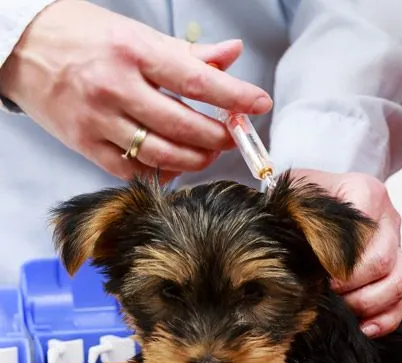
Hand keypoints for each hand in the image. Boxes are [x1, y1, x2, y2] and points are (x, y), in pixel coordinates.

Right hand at [0, 0, 271, 181]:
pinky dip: (160, 172)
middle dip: (218, 136)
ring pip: (162, 154)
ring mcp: (97, 120)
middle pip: (183, 126)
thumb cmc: (81, 35)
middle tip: (232, 135)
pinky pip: (132, 169)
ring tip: (208, 151)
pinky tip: (173, 165)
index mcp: (132, 51)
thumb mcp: (135, 33)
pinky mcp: (84, 144)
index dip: (234, 96)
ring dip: (195, 158)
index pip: (196, 80)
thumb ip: (186, 52)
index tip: (259, 102)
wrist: (19, 46)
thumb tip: (232, 54)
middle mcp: (114, 88)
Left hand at [291, 170, 401, 336]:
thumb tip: (303, 253)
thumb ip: (300, 211)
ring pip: (400, 282)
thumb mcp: (295, 192)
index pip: (364, 228)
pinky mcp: (395, 273)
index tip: (320, 269)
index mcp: (366, 192)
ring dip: (368, 302)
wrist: (309, 203)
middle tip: (327, 291)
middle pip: (383, 259)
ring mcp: (396, 248)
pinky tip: (362, 326)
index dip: (341, 256)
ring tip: (343, 307)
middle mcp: (387, 220)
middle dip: (352, 283)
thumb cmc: (302, 200)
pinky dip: (384, 319)